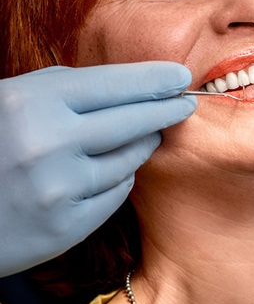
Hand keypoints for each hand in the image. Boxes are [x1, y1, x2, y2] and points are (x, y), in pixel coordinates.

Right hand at [0, 62, 195, 275]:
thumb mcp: (9, 102)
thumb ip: (61, 89)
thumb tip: (129, 85)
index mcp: (31, 102)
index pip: (113, 84)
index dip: (154, 79)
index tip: (180, 77)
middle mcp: (47, 144)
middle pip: (133, 120)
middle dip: (166, 110)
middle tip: (186, 103)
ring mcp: (58, 189)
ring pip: (129, 160)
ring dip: (143, 144)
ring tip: (149, 134)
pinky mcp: (66, 227)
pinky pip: (116, 193)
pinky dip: (120, 178)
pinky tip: (115, 169)